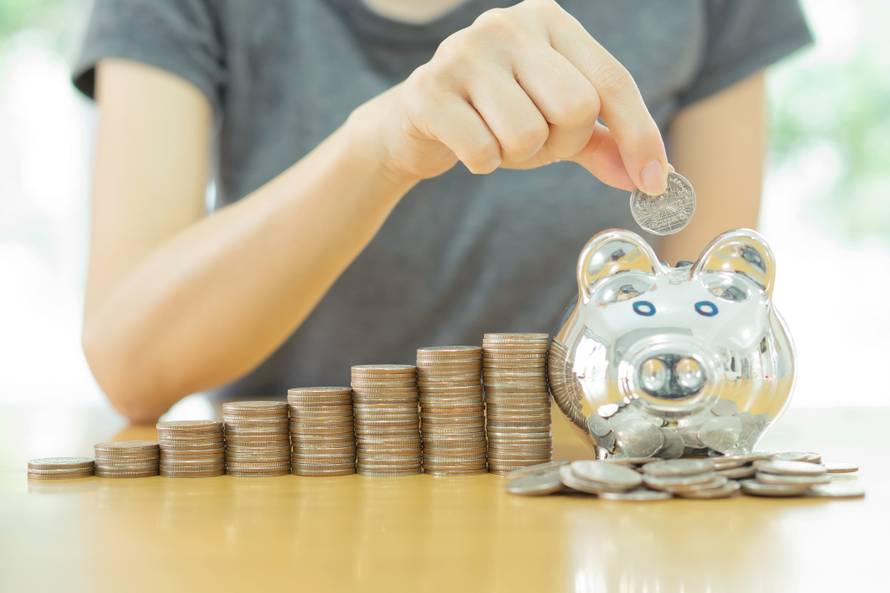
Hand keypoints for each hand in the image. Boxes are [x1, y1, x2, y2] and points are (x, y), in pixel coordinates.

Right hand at [356, 0, 668, 193]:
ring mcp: (464, 52)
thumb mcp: (556, 123)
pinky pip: (484, 151)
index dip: (640, 134)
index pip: (612, 81)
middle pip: (577, 108)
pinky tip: (466, 144)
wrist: (415, 121)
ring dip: (517, 156)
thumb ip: (605, 143)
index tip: (655, 182)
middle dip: (561, 143)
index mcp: (548, 20)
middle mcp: (508, 25)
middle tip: (534, 141)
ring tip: (496, 139)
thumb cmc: (495, 115)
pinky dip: (483, 164)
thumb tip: (652, 179)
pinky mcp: (428, 90)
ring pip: (529, 134)